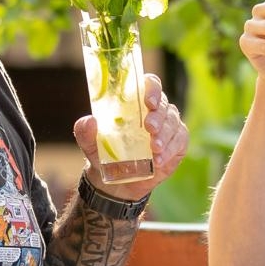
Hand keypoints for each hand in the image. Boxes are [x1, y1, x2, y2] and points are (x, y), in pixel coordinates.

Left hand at [73, 75, 188, 202]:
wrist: (117, 181)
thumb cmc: (104, 153)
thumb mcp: (90, 143)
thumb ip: (85, 131)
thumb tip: (90, 120)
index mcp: (135, 102)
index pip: (150, 84)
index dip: (152, 89)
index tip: (148, 102)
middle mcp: (155, 111)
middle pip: (163, 105)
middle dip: (157, 116)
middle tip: (149, 128)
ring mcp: (168, 126)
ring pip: (173, 122)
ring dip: (165, 135)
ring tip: (154, 149)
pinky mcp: (177, 143)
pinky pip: (179, 140)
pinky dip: (170, 150)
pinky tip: (159, 160)